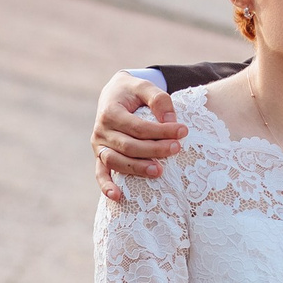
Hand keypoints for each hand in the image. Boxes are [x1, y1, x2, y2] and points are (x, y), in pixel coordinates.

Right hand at [92, 71, 187, 200]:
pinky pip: (101, 173)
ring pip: (117, 161)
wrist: (114, 94)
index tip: (183, 131)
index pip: (138, 127)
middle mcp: (101, 131)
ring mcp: (99, 146)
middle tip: (177, 149)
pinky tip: (118, 196)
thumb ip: (159, 99)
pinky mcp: (100, 156)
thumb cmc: (132, 92)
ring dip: (137, 168)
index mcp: (110, 112)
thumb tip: (171, 121)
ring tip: (159, 171)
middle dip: (155, 149)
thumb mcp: (145, 86)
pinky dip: (106, 186)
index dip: (161, 131)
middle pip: (129, 146)